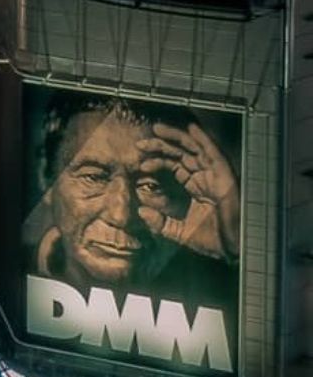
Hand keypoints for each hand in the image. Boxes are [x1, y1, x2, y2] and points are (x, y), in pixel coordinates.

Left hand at [136, 122, 239, 261]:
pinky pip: (213, 153)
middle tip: (140, 144)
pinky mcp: (225, 176)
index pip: (174, 166)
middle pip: (180, 154)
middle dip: (160, 146)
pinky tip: (192, 128)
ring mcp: (215, 175)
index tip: (140, 164)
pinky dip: (203, 139)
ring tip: (156, 130)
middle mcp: (205, 178)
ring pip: (193, 148)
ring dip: (175, 137)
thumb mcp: (180, 232)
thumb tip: (141, 211)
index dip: (157, 161)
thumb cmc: (214, 241)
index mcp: (196, 187)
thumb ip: (160, 223)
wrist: (235, 249)